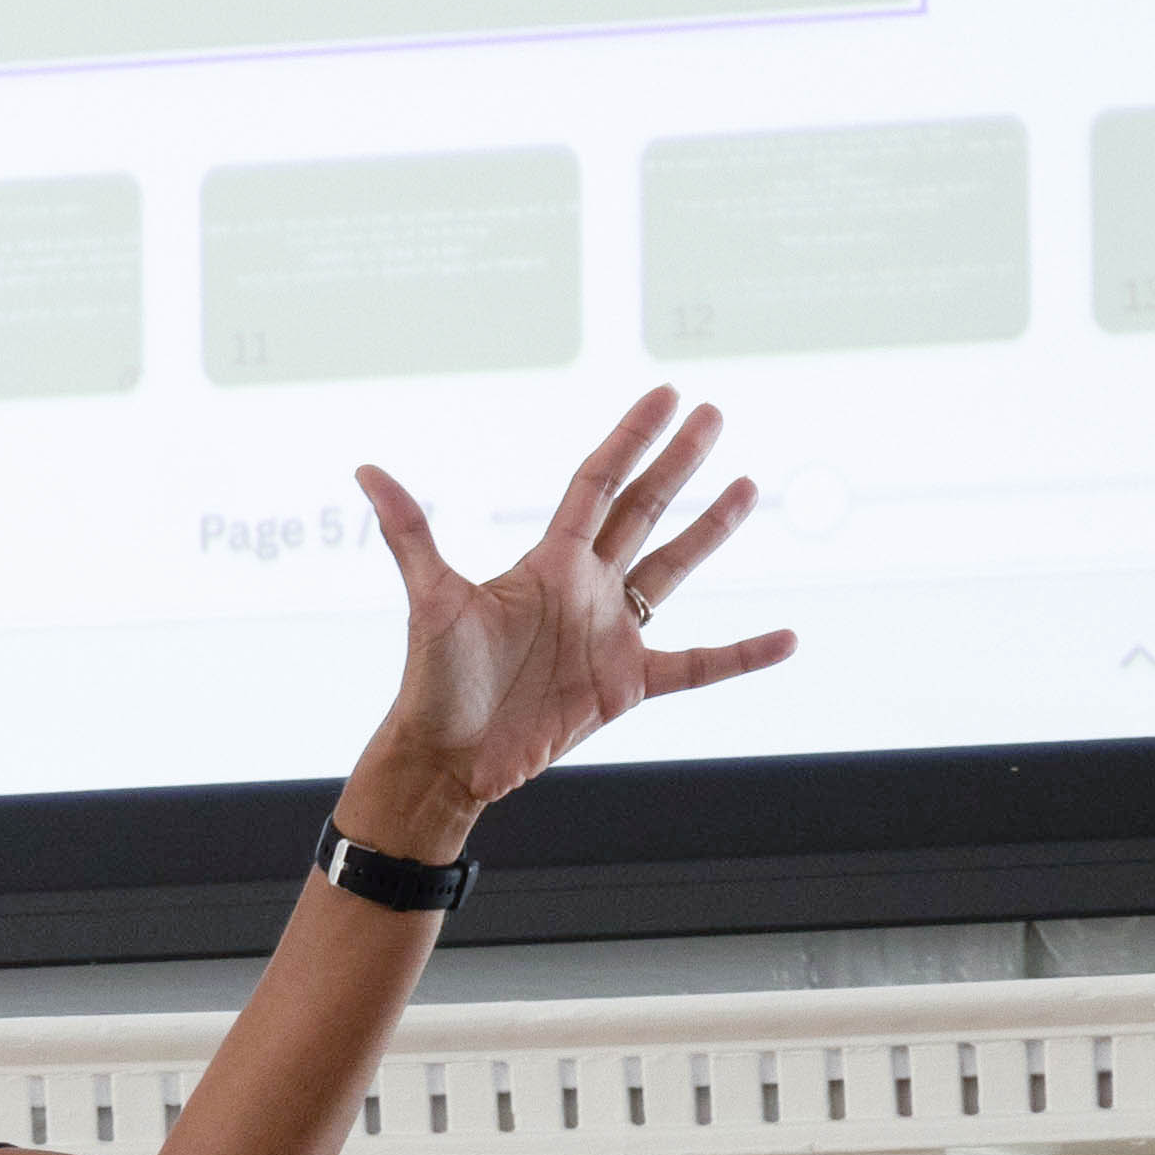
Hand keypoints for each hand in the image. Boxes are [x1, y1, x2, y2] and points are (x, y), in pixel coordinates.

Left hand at [341, 386, 798, 854]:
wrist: (448, 758)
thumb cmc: (434, 682)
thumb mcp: (431, 600)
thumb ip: (411, 532)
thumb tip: (366, 470)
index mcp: (547, 562)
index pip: (598, 482)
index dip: (632, 438)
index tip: (666, 396)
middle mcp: (584, 589)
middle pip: (643, 510)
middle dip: (679, 462)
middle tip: (715, 414)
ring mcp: (610, 634)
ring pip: (674, 569)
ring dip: (710, 530)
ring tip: (748, 486)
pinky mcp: (628, 685)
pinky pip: (700, 665)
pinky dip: (744, 654)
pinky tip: (788, 638)